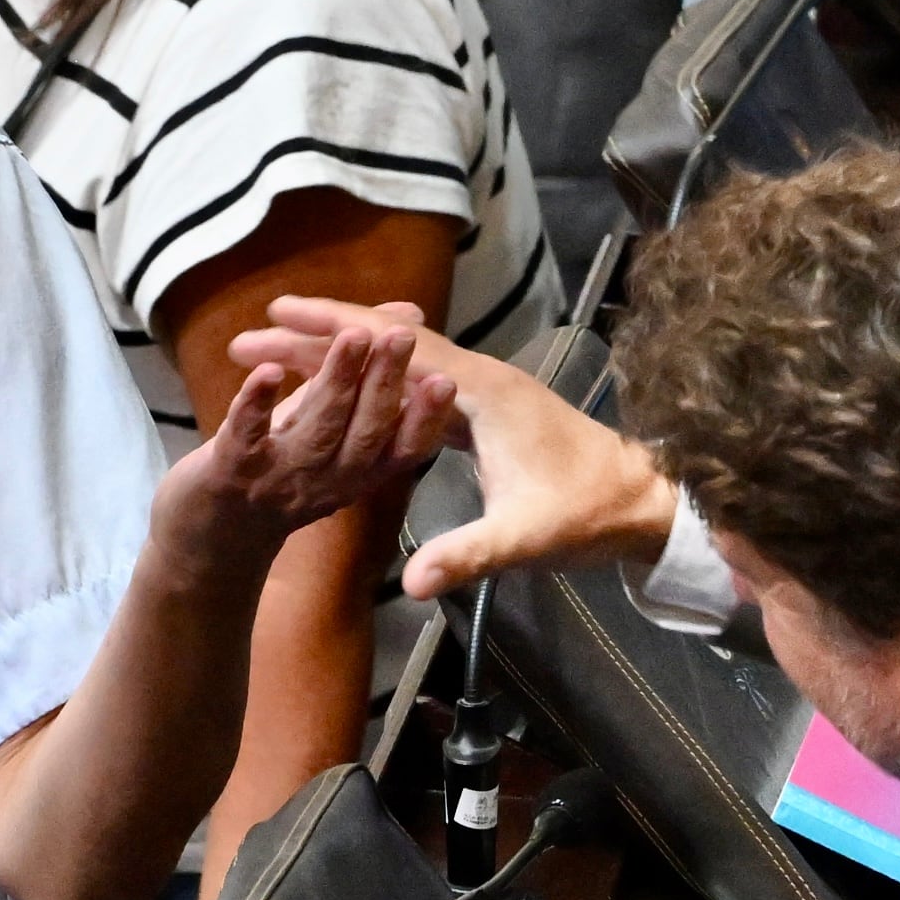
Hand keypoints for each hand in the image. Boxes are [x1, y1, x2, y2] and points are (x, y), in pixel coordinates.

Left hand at [152, 306, 454, 582]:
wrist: (210, 539)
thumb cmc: (276, 473)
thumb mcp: (325, 428)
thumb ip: (360, 381)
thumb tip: (405, 319)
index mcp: (356, 475)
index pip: (400, 451)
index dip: (425, 419)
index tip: (448, 381)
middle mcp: (327, 483)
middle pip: (364, 434)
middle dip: (385, 384)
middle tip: (402, 336)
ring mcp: (279, 480)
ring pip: (317, 430)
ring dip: (336, 381)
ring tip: (352, 337)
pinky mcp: (231, 472)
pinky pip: (247, 436)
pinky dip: (257, 403)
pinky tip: (269, 372)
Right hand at [234, 296, 676, 596]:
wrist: (643, 504)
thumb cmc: (588, 513)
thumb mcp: (526, 538)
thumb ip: (469, 555)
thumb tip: (414, 583)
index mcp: (480, 391)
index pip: (393, 346)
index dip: (334, 330)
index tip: (278, 315)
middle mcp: (478, 377)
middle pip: (386, 342)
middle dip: (321, 333)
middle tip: (256, 330)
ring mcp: (482, 392)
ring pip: (397, 360)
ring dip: (342, 354)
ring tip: (281, 352)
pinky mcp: (484, 412)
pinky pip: (413, 383)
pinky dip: (370, 380)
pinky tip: (343, 392)